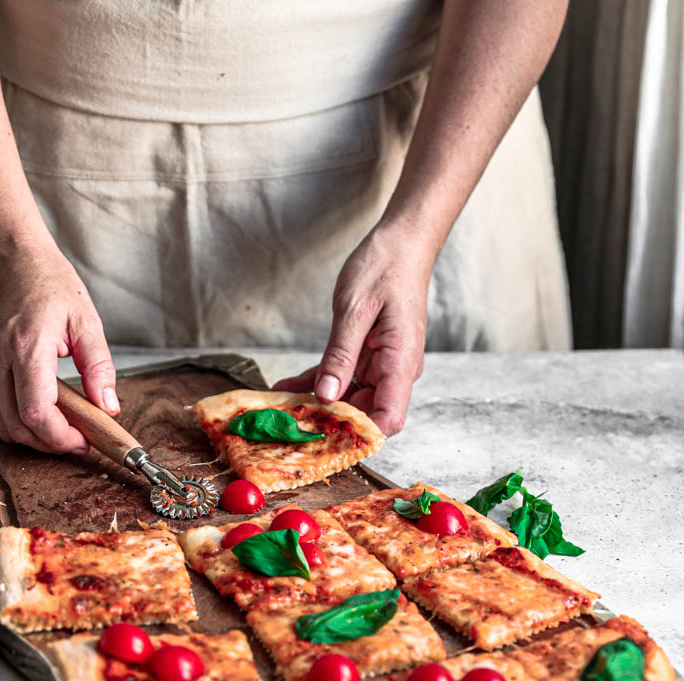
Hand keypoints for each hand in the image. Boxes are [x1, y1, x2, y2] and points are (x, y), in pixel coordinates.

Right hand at [0, 240, 117, 453]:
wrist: (7, 257)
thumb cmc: (48, 282)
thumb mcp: (86, 320)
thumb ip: (99, 366)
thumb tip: (108, 406)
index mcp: (28, 348)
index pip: (37, 413)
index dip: (61, 437)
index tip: (84, 440)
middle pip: (19, 426)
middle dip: (51, 443)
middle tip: (79, 438)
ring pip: (3, 424)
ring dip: (33, 437)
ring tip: (62, 429)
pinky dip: (17, 424)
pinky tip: (40, 417)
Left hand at [274, 223, 431, 435]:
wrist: (402, 243)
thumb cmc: (385, 268)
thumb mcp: (354, 310)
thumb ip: (340, 356)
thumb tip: (326, 395)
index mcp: (400, 362)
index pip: (389, 419)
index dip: (360, 434)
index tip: (325, 434)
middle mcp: (395, 370)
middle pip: (366, 414)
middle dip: (330, 421)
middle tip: (290, 421)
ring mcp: (382, 365)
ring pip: (351, 399)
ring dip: (318, 403)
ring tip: (282, 405)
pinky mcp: (368, 357)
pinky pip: (343, 378)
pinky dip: (318, 383)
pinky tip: (289, 386)